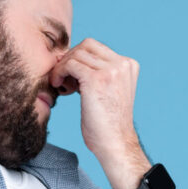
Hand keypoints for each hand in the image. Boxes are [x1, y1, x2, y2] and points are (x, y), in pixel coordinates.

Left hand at [49, 38, 141, 163]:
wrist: (115, 143)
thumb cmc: (107, 123)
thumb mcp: (109, 91)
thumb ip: (99, 73)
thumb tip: (72, 59)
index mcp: (128, 65)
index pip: (96, 47)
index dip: (78, 58)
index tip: (71, 76)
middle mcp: (122, 64)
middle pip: (86, 45)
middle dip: (70, 59)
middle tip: (64, 79)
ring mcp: (111, 70)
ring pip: (76, 54)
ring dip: (63, 67)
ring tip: (61, 85)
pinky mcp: (96, 79)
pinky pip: (70, 64)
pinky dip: (60, 72)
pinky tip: (59, 86)